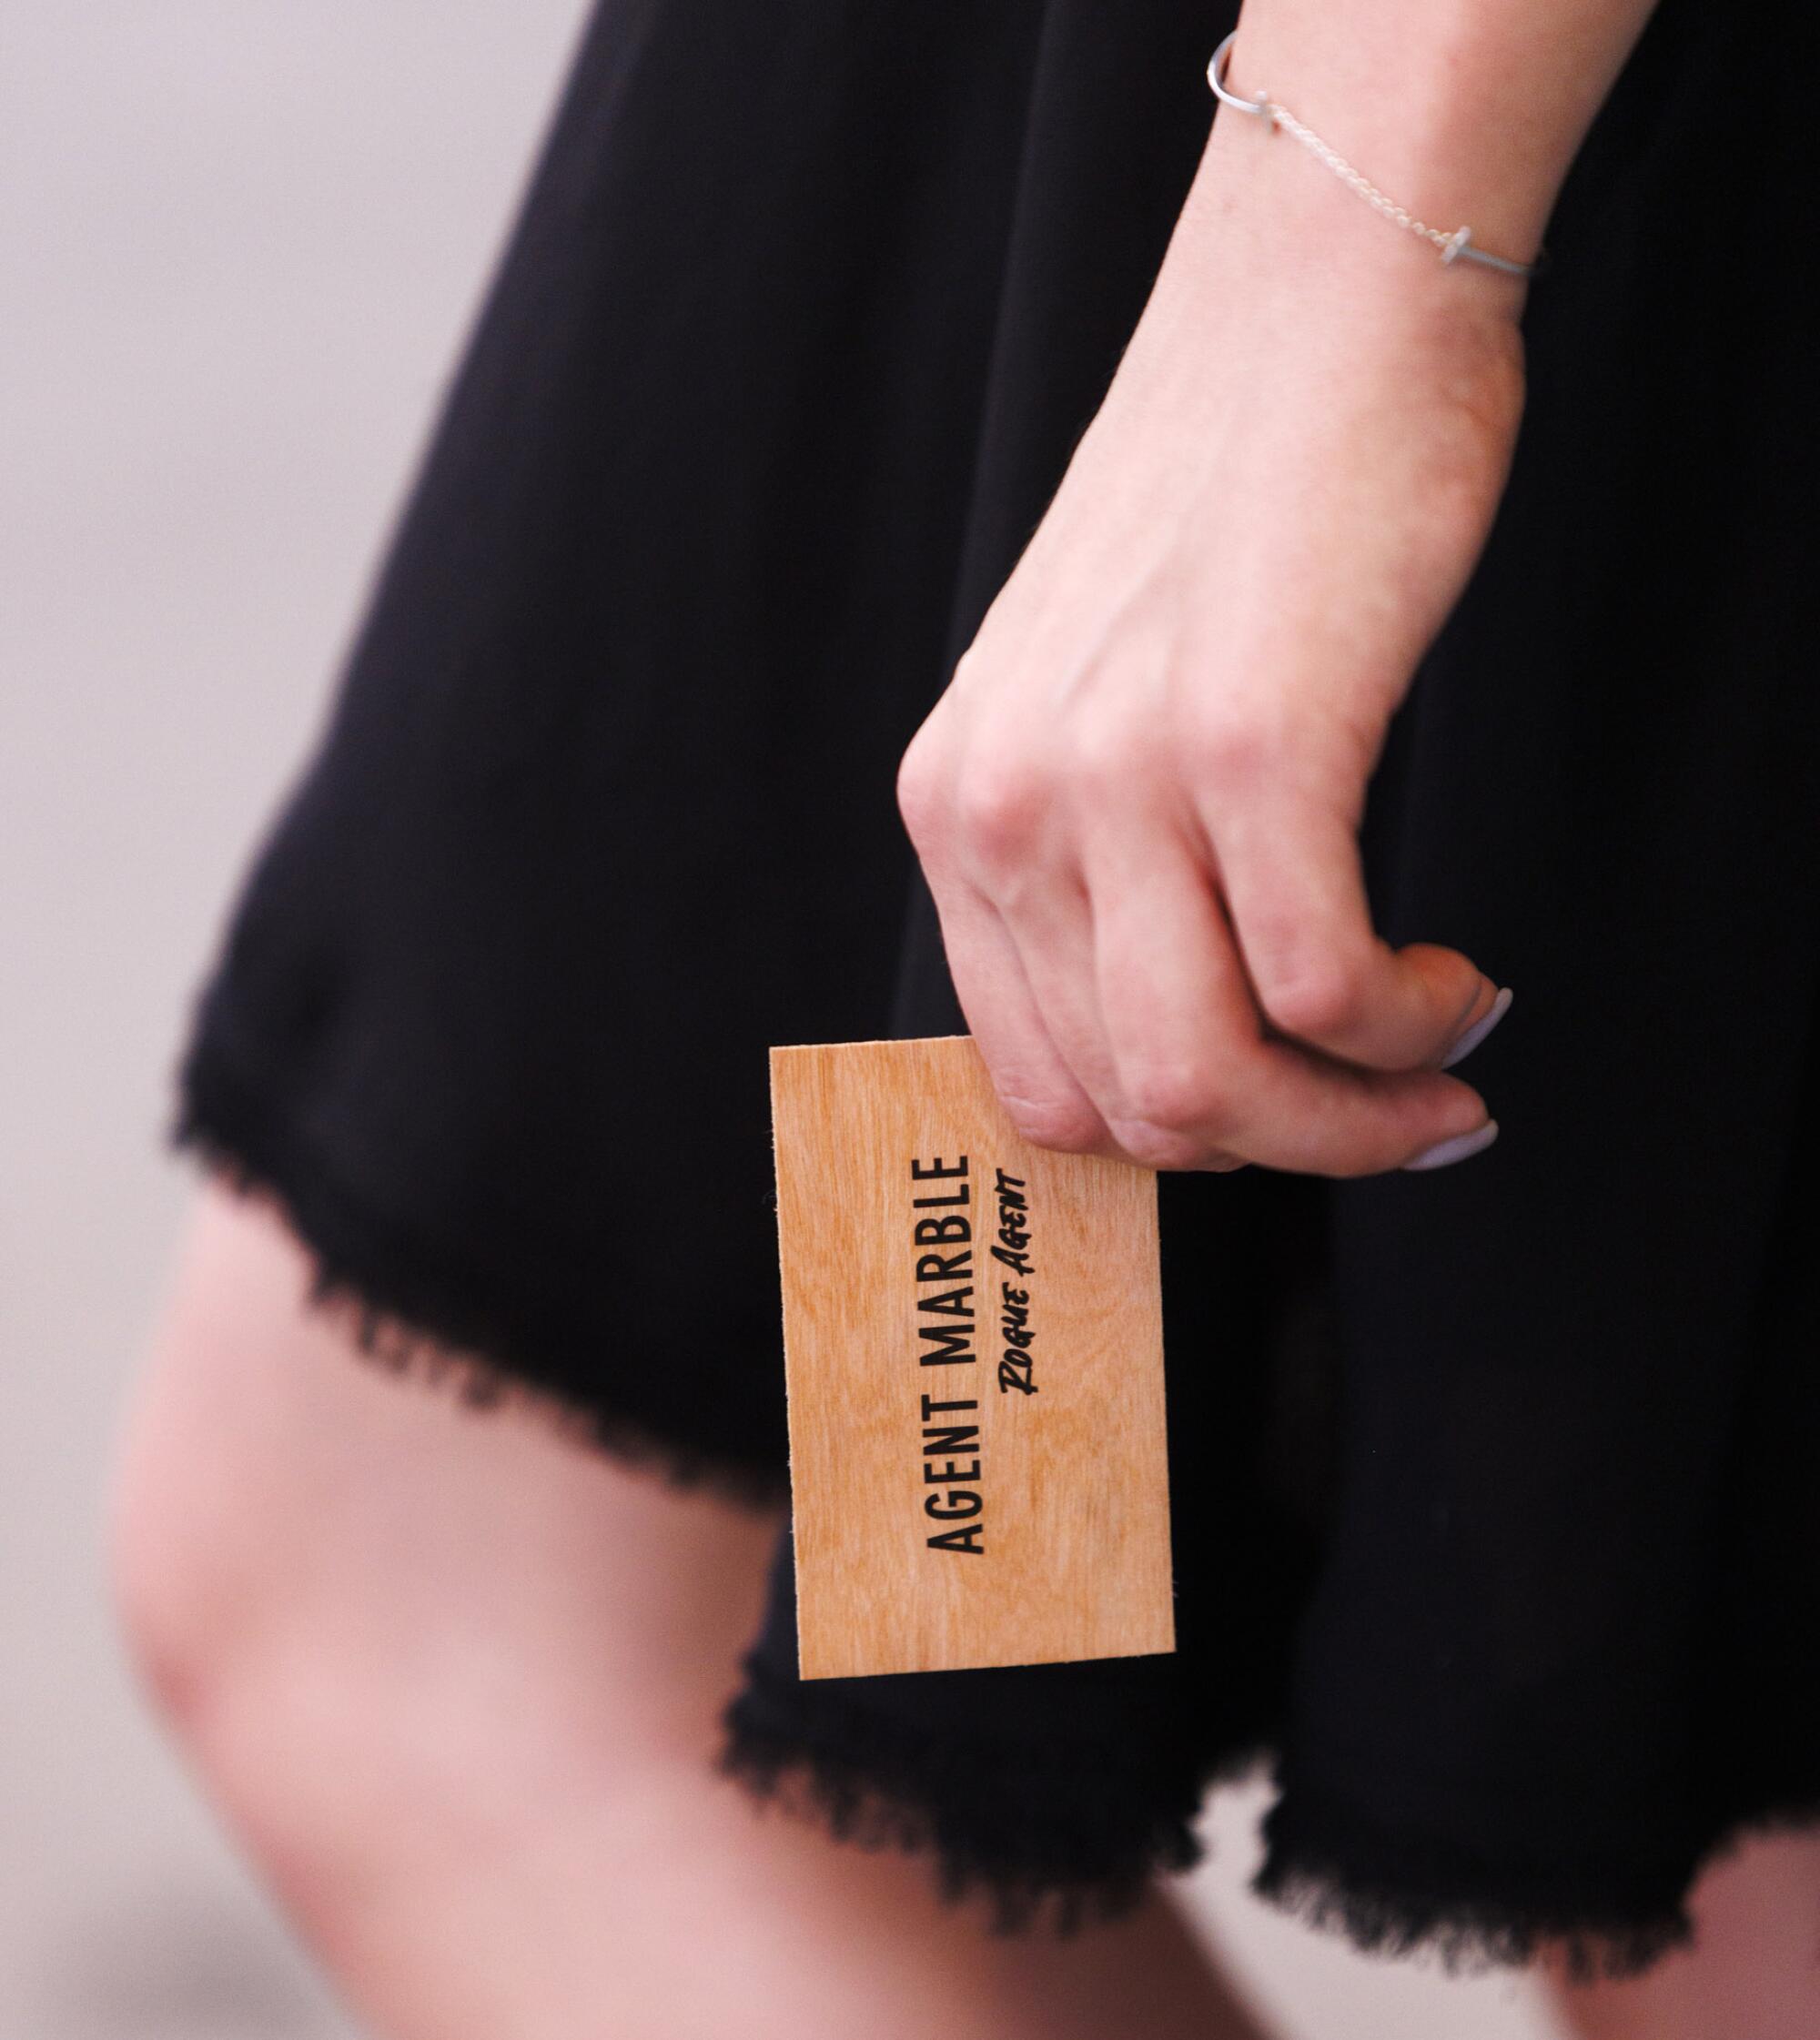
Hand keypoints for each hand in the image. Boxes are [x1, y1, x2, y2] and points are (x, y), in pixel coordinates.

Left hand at [895, 128, 1524, 1175]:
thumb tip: (1196, 1040)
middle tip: (1401, 1113)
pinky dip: (1408, 1028)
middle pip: (1131, 1108)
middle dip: (1287, 1150)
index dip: (1180, 1143)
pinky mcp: (1245, 741)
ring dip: (1352, 1123)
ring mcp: (1111, 779)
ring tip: (1440, 1061)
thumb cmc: (1227, 511)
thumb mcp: (1098, 708)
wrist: (1308, 309)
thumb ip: (1102, 867)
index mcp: (957, 810)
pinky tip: (1455, 981)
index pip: (1035, 1082)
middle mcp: (1003, 808)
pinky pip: (1322, 989)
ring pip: (1212, 1083)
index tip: (1293, 1119)